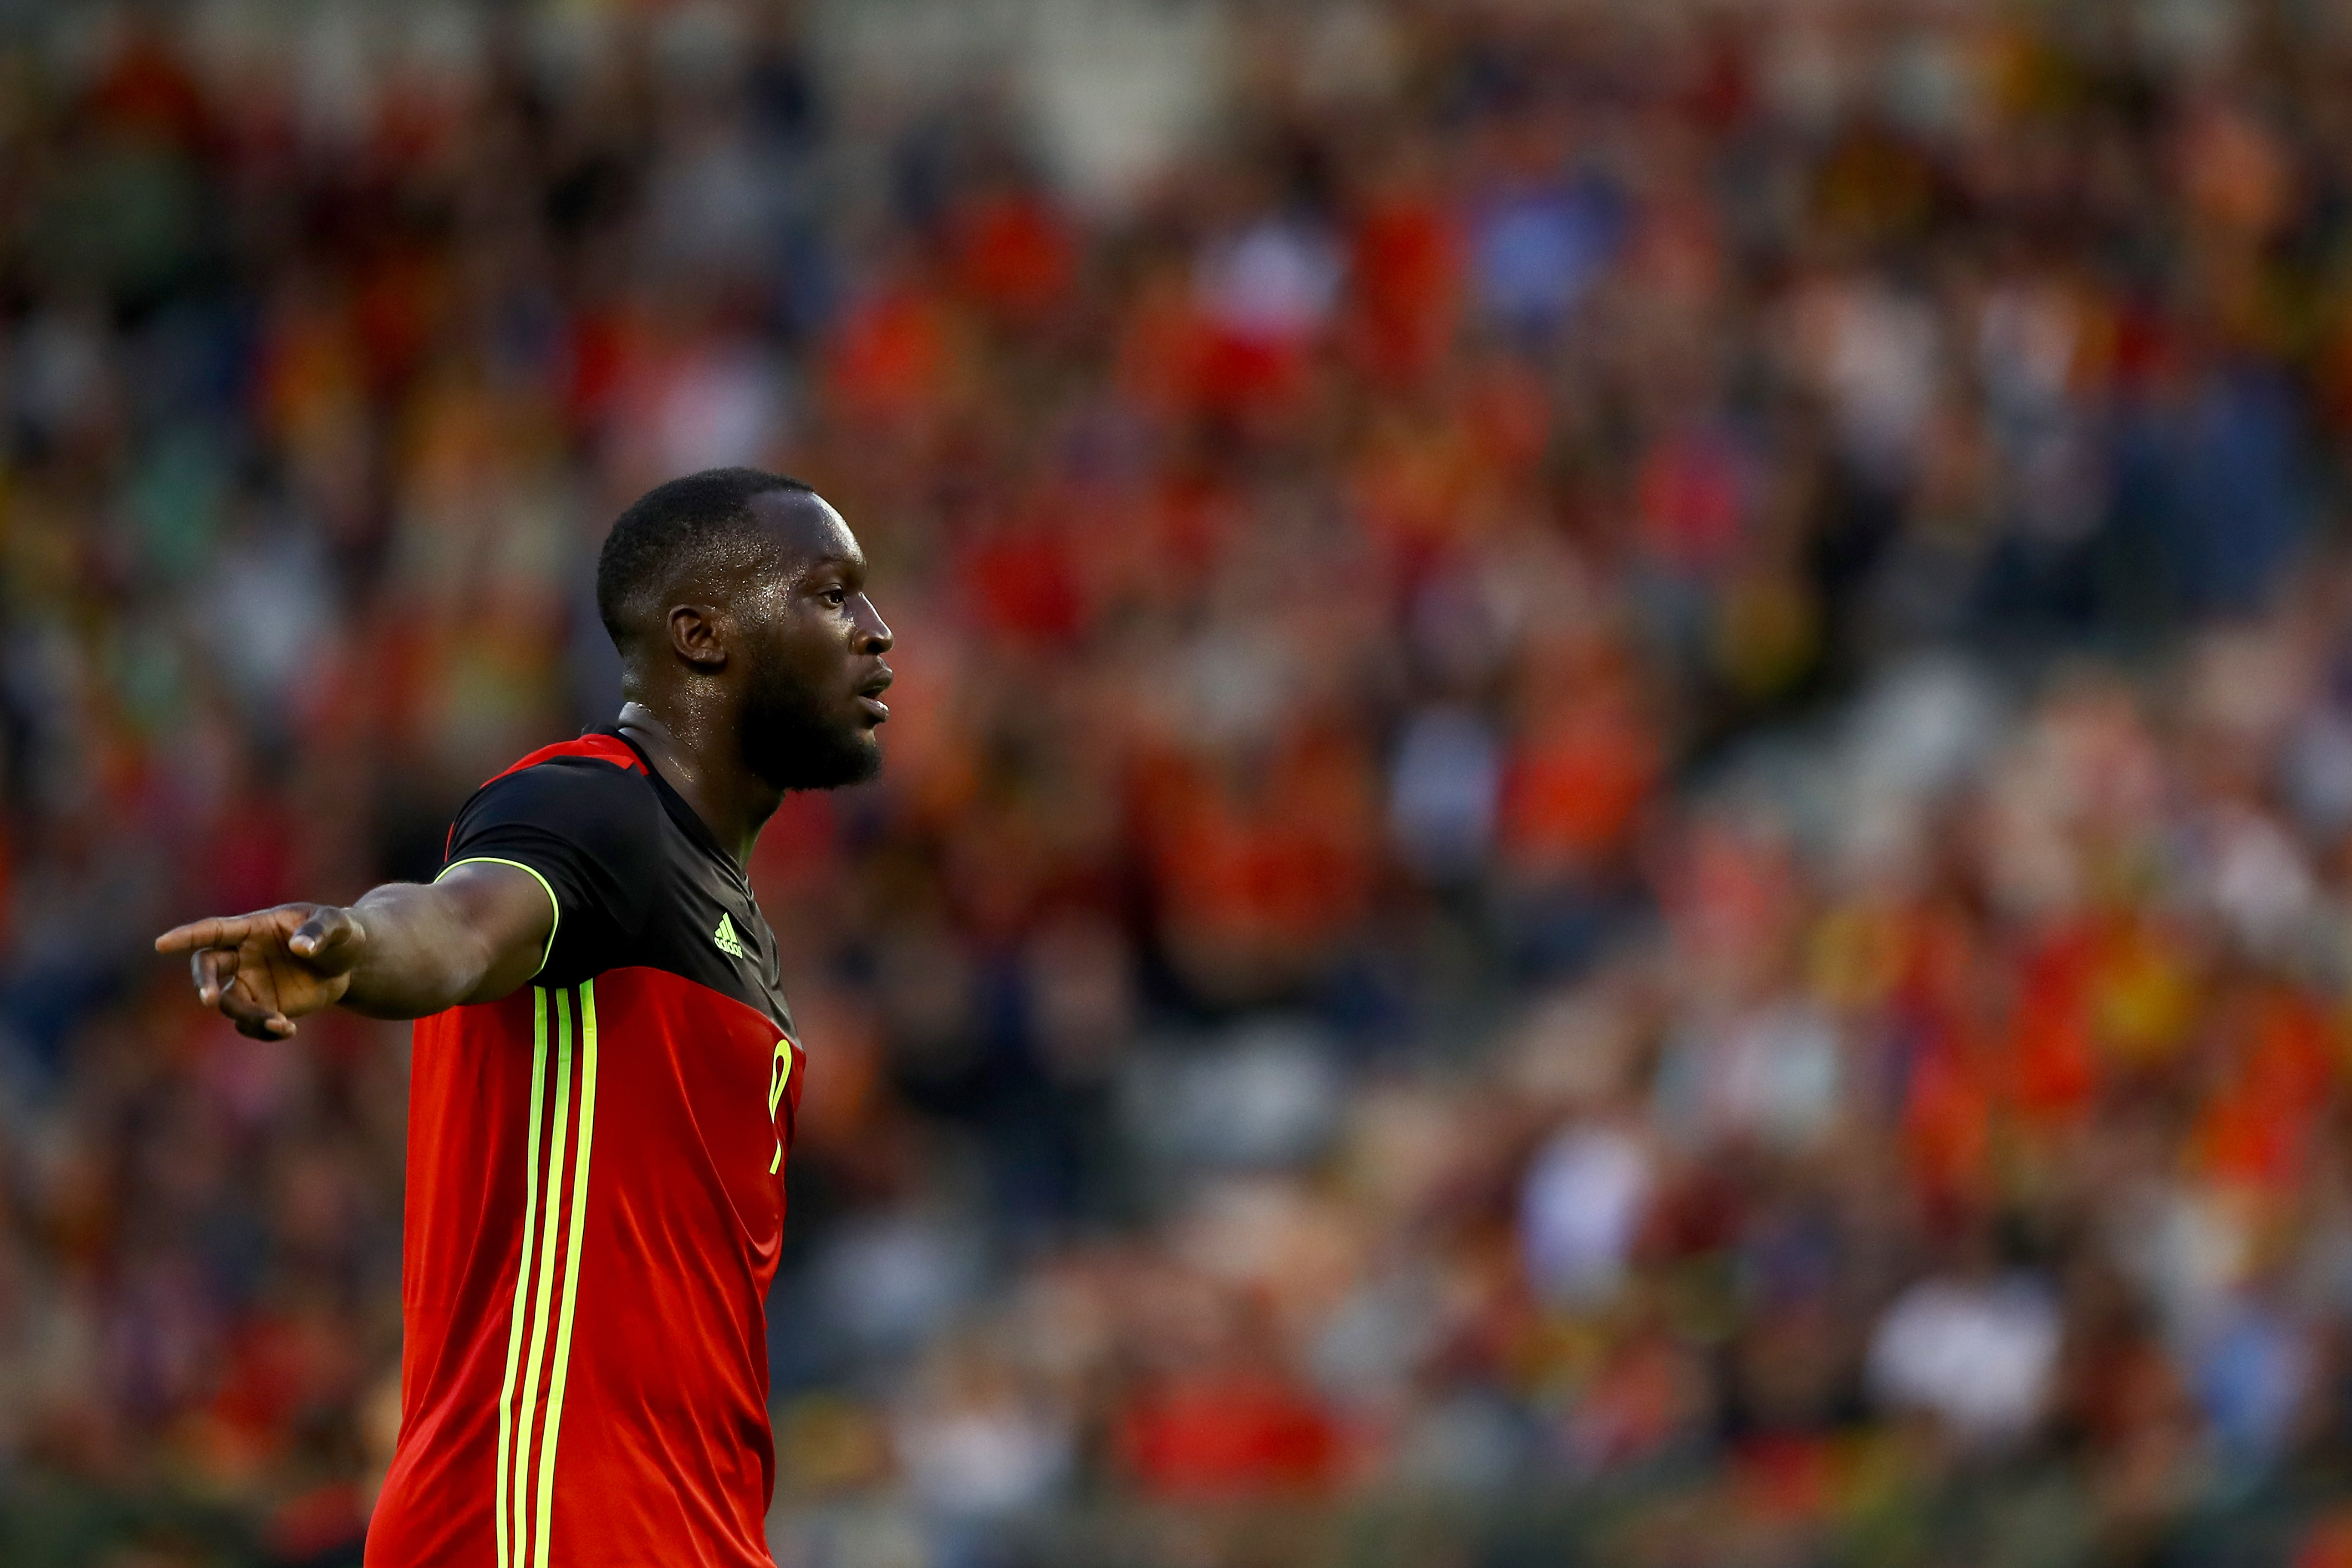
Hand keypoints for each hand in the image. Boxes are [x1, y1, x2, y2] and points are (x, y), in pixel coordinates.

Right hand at [154, 904, 366, 1038]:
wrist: (351, 962)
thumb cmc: (342, 934)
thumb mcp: (340, 925)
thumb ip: (321, 931)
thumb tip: (301, 948)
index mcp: (253, 928)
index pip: (213, 930)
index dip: (187, 936)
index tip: (161, 945)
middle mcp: (243, 956)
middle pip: (208, 967)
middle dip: (205, 982)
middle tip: (209, 999)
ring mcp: (251, 983)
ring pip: (230, 1003)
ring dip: (247, 1016)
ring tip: (280, 1023)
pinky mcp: (264, 1006)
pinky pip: (250, 1023)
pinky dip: (263, 1030)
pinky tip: (288, 1031)